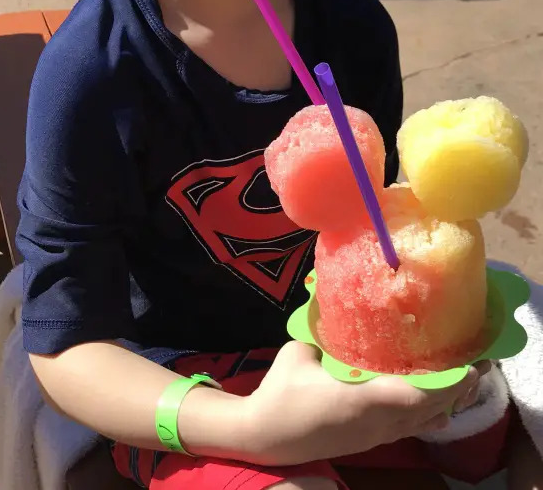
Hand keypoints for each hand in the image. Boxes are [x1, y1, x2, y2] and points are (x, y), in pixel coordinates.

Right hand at [240, 342, 487, 465]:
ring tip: (466, 379)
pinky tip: (443, 407)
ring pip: (421, 422)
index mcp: (358, 400)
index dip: (444, 383)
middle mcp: (374, 422)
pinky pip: (409, 428)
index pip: (411, 395)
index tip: (467, 364)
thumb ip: (324, 333)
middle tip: (478, 362)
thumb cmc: (281, 392)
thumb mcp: (300, 352)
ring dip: (447, 402)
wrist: (267, 436)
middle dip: (456, 388)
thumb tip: (338, 305)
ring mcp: (374, 435)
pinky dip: (430, 414)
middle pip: (427, 409)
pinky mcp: (370, 440)